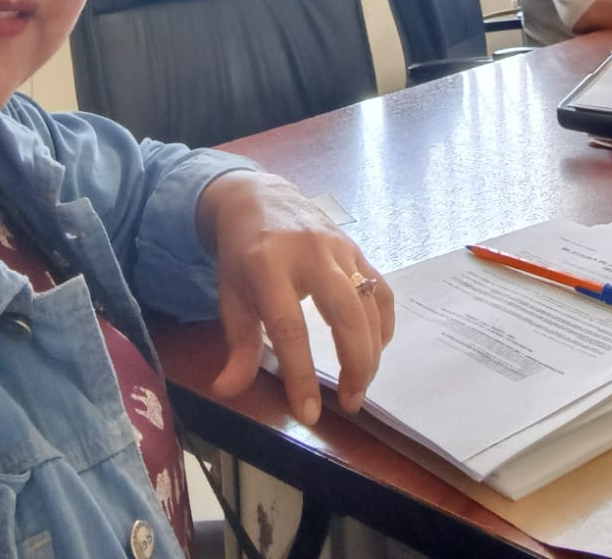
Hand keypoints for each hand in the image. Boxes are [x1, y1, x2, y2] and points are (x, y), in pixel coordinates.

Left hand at [194, 170, 393, 425]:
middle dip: (355, 363)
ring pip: (369, 302)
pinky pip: (380, 289)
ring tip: (360, 385)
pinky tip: (374, 348)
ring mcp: (339, 247)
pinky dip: (383, 323)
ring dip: (371, 350)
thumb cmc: (241, 254)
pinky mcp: (356, 247)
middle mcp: (310, 253)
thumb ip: (236, 344)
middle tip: (351, 402)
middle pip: (345, 312)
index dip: (301, 374)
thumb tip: (228, 390)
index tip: (309, 412)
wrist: (259, 199)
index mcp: (268, 266)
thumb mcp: (229, 295)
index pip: (289, 327)